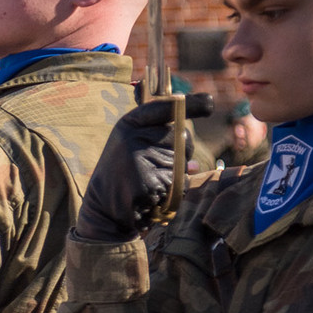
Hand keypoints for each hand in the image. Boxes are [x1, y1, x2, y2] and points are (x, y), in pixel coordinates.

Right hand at [76, 93, 211, 242]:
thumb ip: (156, 135)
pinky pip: (180, 181)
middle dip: (181, 151)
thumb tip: (194, 160)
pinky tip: (155, 194)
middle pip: (181, 136)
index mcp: (128, 124)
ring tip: (151, 181)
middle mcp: (133, 137)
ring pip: (183, 160)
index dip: (190, 104)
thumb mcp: (131, 146)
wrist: (103, 209)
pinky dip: (174, 190)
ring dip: (177, 173)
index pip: (164, 108)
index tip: (209, 103)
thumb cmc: (123, 175)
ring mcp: (140, 159)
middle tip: (156, 166)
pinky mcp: (150, 182)